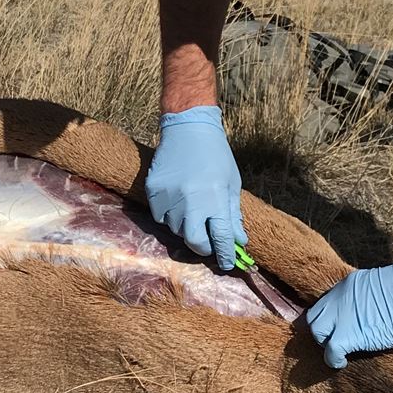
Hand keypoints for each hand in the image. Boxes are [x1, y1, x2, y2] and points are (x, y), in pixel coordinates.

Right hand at [145, 105, 247, 269]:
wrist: (188, 128)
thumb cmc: (216, 155)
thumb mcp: (231, 183)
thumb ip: (233, 213)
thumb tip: (238, 241)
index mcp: (215, 198)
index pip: (221, 237)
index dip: (225, 254)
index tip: (229, 264)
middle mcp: (191, 201)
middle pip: (194, 242)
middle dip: (203, 248)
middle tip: (208, 244)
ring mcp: (170, 197)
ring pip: (176, 229)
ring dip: (187, 228)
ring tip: (193, 210)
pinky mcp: (154, 192)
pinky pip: (160, 217)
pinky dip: (170, 216)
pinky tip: (178, 201)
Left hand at [306, 253, 392, 369]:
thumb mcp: (384, 286)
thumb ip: (368, 297)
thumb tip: (367, 311)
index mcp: (351, 284)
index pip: (326, 303)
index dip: (330, 319)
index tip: (338, 328)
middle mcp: (341, 296)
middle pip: (314, 317)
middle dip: (323, 332)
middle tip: (338, 342)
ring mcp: (343, 315)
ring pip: (317, 332)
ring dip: (327, 345)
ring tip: (342, 352)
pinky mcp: (350, 334)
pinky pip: (330, 351)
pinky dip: (334, 360)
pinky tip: (343, 363)